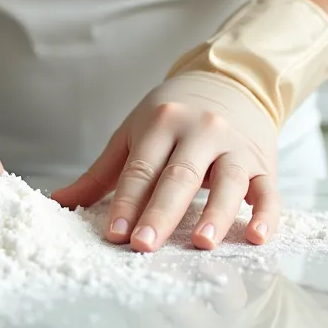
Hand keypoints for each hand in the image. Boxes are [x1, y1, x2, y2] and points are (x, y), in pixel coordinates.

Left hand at [53, 71, 279, 251]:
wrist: (231, 82)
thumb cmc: (173, 115)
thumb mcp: (134, 134)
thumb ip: (101, 174)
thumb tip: (58, 203)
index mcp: (161, 123)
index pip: (141, 169)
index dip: (127, 203)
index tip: (114, 234)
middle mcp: (200, 131)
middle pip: (179, 176)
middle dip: (161, 212)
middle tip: (145, 245)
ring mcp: (235, 147)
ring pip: (227, 182)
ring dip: (215, 214)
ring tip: (201, 243)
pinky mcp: (263, 162)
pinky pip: (268, 190)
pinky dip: (266, 214)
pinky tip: (258, 237)